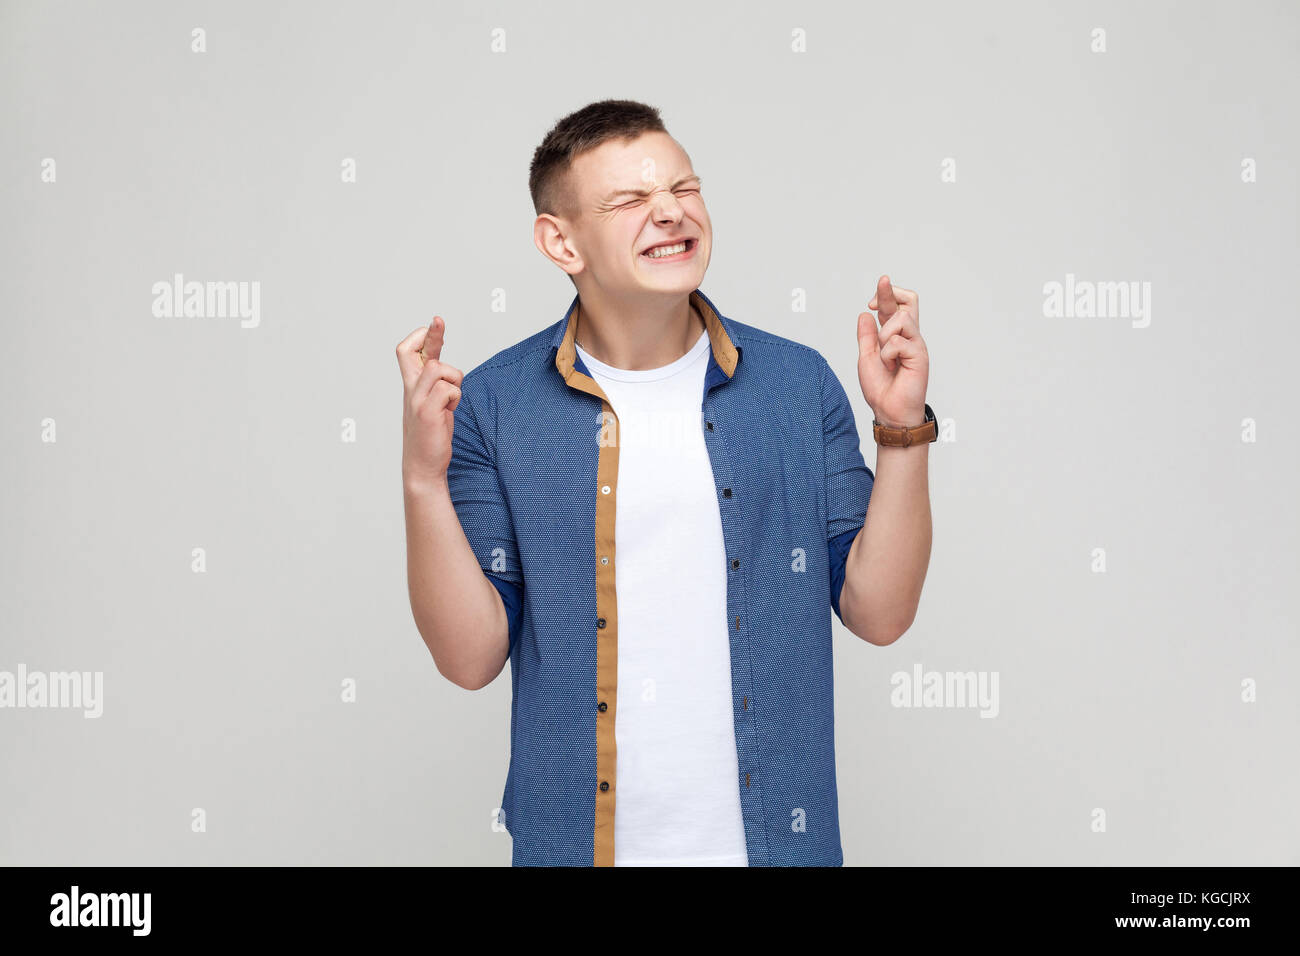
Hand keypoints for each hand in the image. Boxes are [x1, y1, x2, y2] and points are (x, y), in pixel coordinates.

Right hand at [396, 316, 463, 490]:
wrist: (422, 467)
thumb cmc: (431, 437)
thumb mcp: (433, 406)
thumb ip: (437, 387)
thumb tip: (447, 371)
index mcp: (411, 387)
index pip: (406, 352)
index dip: (421, 337)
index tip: (434, 327)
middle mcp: (410, 390)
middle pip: (411, 352)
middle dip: (430, 334)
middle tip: (438, 319)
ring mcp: (417, 400)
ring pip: (438, 368)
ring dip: (453, 379)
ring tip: (451, 400)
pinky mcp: (427, 412)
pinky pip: (448, 389)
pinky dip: (455, 397)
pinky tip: (450, 412)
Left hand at [857, 275, 928, 426]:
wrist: (889, 410)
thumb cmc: (881, 388)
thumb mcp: (866, 357)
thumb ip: (866, 336)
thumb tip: (865, 314)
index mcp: (896, 336)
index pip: (896, 307)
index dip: (885, 296)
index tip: (871, 302)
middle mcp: (909, 337)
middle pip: (910, 301)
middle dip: (891, 291)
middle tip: (880, 285)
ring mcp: (916, 344)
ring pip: (901, 318)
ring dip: (884, 335)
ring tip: (884, 357)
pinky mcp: (920, 354)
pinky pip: (897, 341)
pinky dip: (887, 354)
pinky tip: (891, 367)